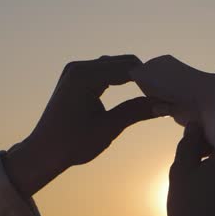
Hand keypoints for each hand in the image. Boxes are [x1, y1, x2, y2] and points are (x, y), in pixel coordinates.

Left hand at [4, 55, 166, 196]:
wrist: (43, 152)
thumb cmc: (72, 144)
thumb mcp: (108, 128)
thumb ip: (136, 111)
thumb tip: (166, 105)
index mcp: (84, 77)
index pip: (128, 69)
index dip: (151, 79)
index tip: (171, 91)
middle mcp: (79, 67)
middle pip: (123, 63)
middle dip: (145, 76)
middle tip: (166, 93)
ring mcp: (76, 70)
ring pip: (115, 65)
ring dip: (134, 77)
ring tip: (154, 93)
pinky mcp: (76, 77)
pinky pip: (105, 72)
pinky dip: (121, 79)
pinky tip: (137, 92)